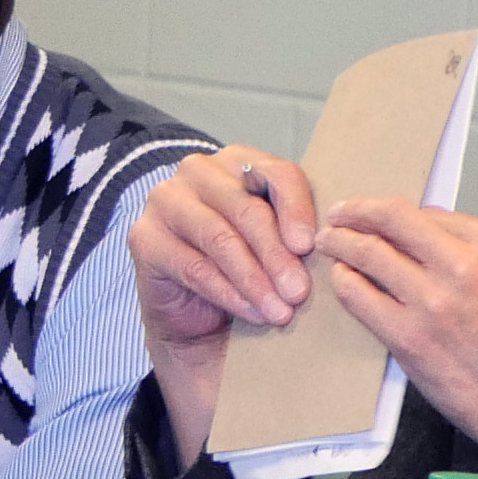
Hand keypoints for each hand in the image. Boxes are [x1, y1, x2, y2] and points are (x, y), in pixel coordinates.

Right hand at [123, 146, 317, 459]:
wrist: (201, 316)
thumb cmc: (250, 271)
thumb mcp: (280, 245)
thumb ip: (297, 232)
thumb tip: (334, 241)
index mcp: (238, 162)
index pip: (274, 172)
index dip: (296, 208)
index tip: (309, 246)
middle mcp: (197, 172)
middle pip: (245, 208)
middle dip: (276, 255)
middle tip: (300, 293)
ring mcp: (165, 201)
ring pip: (219, 238)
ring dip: (254, 279)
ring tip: (281, 312)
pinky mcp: (143, 237)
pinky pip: (193, 266)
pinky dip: (227, 293)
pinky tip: (252, 313)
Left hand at [314, 196, 477, 462]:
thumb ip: (468, 248)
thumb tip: (415, 226)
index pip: (424, 211)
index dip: (387, 209)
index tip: (368, 211)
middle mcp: (467, 266)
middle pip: (391, 219)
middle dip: (355, 212)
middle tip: (336, 215)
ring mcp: (434, 302)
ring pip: (368, 253)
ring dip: (339, 243)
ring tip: (328, 243)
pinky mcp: (407, 336)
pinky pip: (357, 294)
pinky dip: (343, 281)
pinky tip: (341, 279)